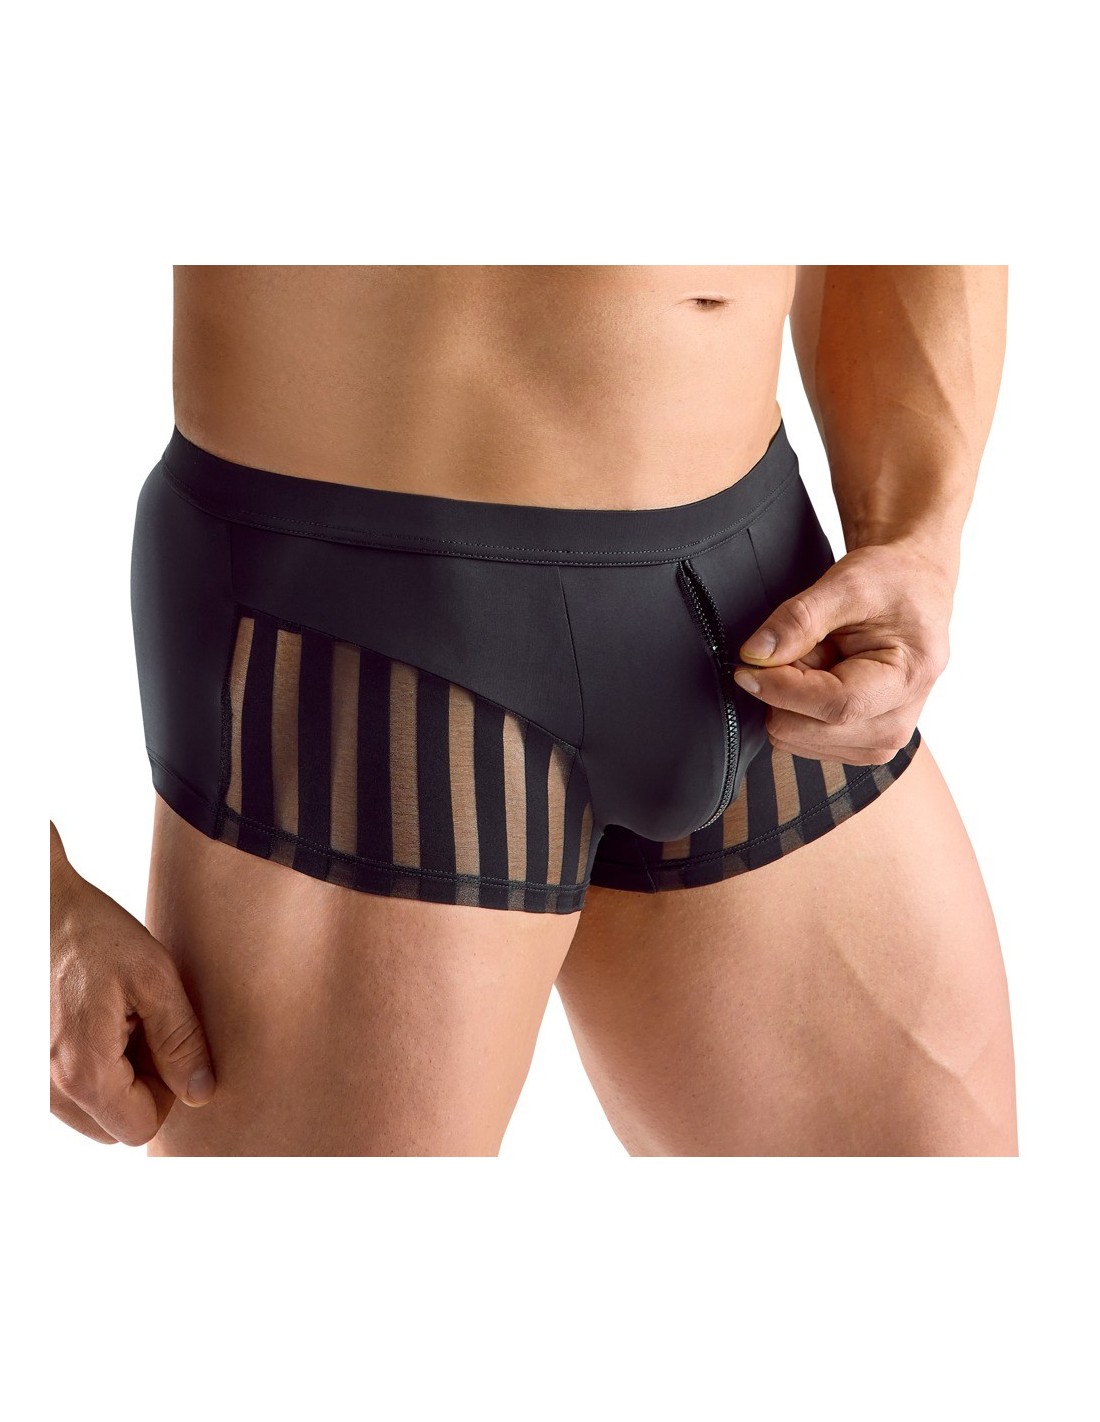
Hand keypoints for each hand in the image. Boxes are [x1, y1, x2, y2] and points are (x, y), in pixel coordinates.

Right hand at [50, 823, 215, 1145]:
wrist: (40, 907)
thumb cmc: (94, 934)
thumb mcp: (154, 977)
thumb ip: (181, 1041)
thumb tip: (200, 1092)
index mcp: (83, 1071)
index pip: (140, 1127)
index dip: (167, 1093)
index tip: (167, 1046)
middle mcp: (47, 1087)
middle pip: (114, 1127)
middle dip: (141, 1090)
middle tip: (146, 1031)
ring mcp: (32, 1078)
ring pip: (91, 1112)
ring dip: (116, 1080)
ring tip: (121, 1022)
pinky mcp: (28, 1064)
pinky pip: (70, 1091)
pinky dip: (92, 1067)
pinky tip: (99, 1021)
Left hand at [731, 541, 952, 764]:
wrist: (913, 591)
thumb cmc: (890, 583)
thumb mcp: (847, 583)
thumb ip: (798, 619)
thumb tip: (754, 656)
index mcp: (906, 681)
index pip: (832, 706)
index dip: (780, 688)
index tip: (746, 667)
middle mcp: (896, 725)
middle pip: (805, 730)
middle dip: (784, 688)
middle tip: (803, 648)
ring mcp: (877, 742)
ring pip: (793, 738)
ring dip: (790, 697)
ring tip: (820, 659)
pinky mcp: (857, 747)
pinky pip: (797, 738)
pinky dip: (795, 708)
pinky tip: (821, 677)